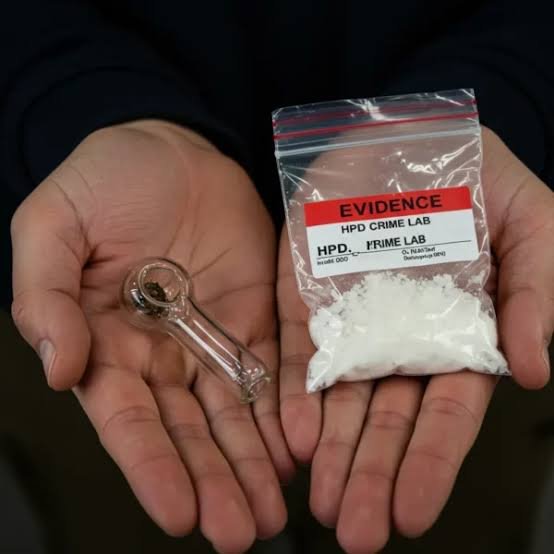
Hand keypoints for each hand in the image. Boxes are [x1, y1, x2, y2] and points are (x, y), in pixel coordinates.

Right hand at [11, 120, 293, 552]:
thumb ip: (46, 296)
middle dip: (214, 480)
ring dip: (253, 462)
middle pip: (189, 429)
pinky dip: (286, 408)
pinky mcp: (259, 314)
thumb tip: (56, 369)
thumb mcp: (53, 226)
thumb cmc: (104, 180)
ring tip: (272, 511)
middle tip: (241, 532)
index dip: (151, 466)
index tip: (180, 513)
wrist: (169, 147)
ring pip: (235, 412)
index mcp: (106, 341)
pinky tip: (298, 447)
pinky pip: (274, 368)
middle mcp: (163, 353)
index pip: (128, 419)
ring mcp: (214, 336)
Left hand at [277, 126, 553, 552]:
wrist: (407, 136)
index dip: (432, 463)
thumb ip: (536, 294)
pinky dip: (293, 394)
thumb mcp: (531, 224)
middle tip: (356, 532)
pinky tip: (290, 437)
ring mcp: (348, 321)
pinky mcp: (305, 297)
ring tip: (318, 504)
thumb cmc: (477, 178)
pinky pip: (297, 352)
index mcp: (457, 333)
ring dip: (330, 452)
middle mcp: (400, 340)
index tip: (414, 514)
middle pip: (387, 420)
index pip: (446, 413)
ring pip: (339, 399)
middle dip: (373, 476)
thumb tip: (539, 372)